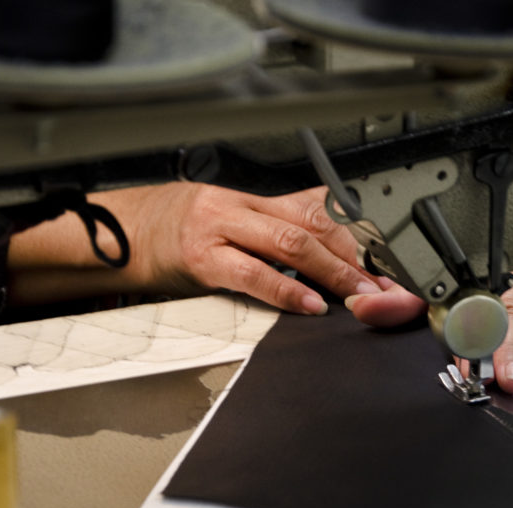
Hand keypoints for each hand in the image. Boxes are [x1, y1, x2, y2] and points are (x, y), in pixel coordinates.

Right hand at [134, 183, 377, 313]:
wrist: (124, 234)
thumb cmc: (185, 234)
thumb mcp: (238, 222)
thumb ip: (282, 230)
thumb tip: (337, 246)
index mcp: (258, 198)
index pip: (323, 209)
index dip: (360, 238)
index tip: (387, 265)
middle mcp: (244, 206)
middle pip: (315, 224)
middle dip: (356, 256)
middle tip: (384, 285)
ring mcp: (221, 228)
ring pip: (291, 242)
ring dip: (333, 272)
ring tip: (359, 295)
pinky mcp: (202, 258)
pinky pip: (252, 273)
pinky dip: (286, 290)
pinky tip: (310, 304)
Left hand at [346, 125, 512, 392]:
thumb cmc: (486, 233)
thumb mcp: (444, 259)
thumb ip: (408, 290)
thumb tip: (366, 307)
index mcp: (475, 273)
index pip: (464, 310)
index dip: (461, 338)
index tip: (461, 366)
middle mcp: (511, 269)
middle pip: (510, 313)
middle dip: (510, 346)